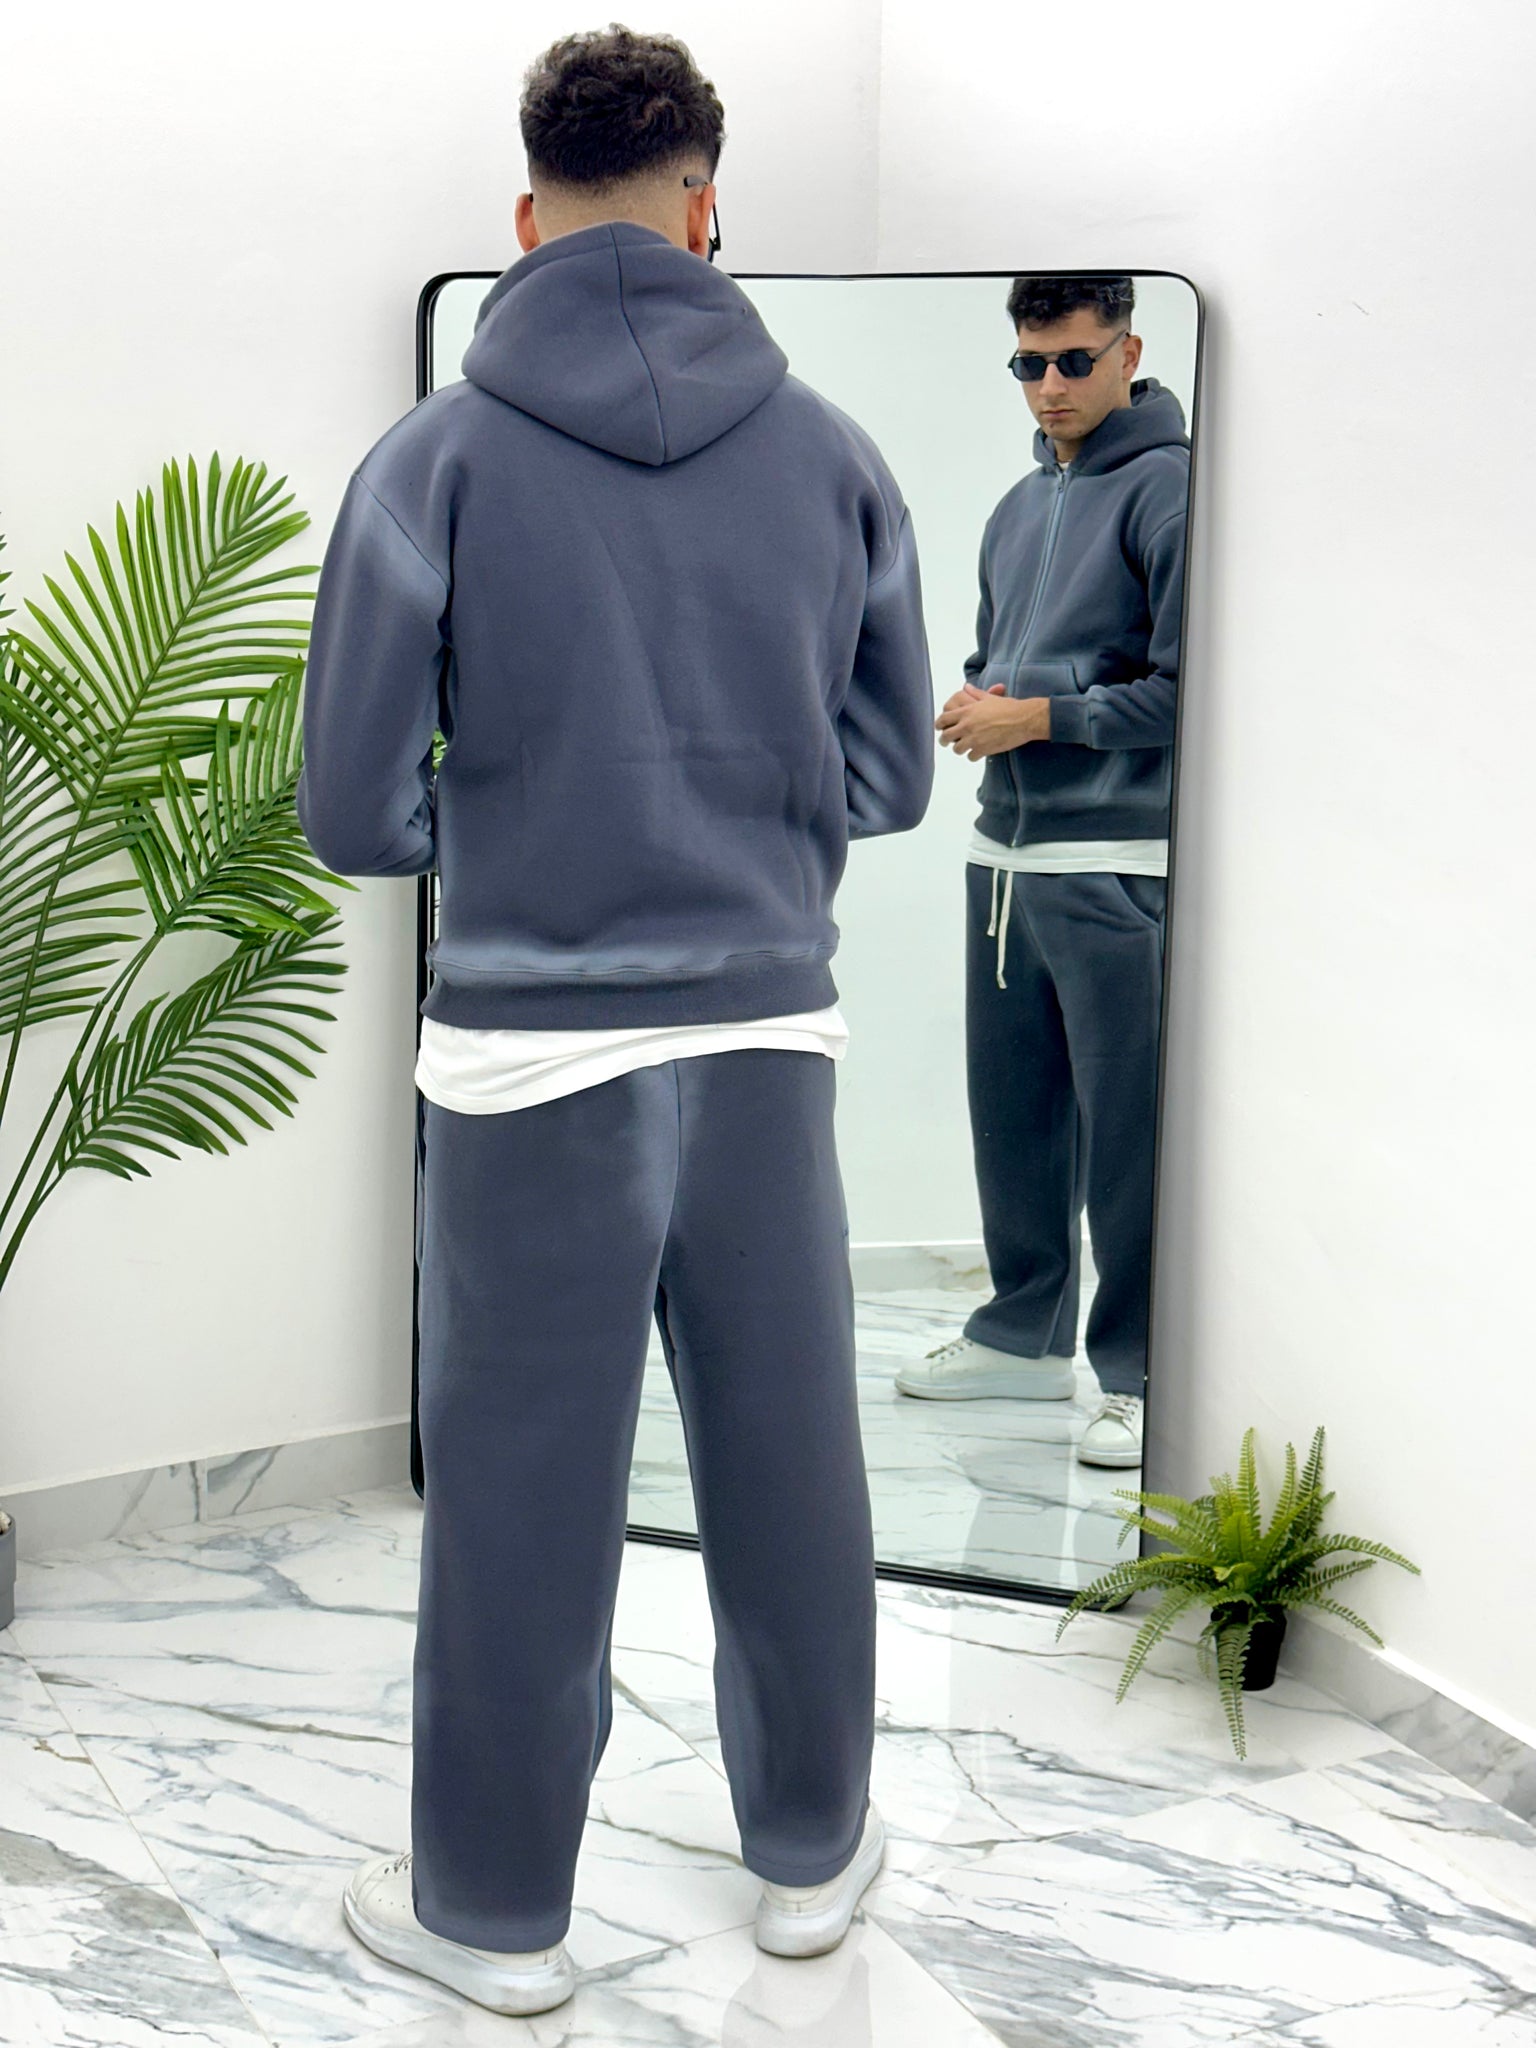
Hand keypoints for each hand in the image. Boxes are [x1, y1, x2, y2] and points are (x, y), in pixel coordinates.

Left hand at [935, 683, 1050, 760]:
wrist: (1023, 720)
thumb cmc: (1009, 707)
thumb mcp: (989, 698)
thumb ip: (975, 693)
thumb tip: (966, 686)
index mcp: (967, 712)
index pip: (944, 719)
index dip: (939, 725)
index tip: (940, 728)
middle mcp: (967, 725)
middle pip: (946, 737)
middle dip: (945, 740)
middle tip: (947, 742)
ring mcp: (974, 739)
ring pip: (957, 749)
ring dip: (960, 748)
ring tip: (965, 747)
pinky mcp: (983, 750)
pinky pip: (970, 757)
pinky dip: (973, 755)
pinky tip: (978, 752)